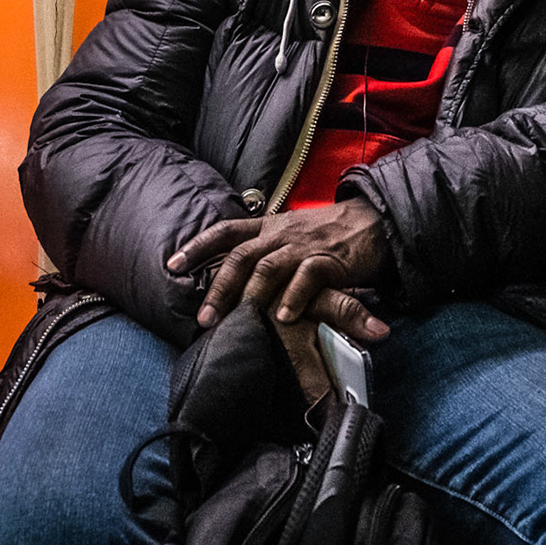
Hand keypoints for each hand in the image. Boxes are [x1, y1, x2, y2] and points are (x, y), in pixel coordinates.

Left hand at [167, 199, 390, 338]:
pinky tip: (283, 318)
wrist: (373, 222)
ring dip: (249, 296)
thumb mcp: (290, 234)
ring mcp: (304, 246)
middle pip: (240, 257)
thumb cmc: (328, 234)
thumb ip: (264, 250)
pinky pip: (308, 277)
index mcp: (268, 226)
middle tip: (203, 318)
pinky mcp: (330, 260)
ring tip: (237, 322)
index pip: (225, 232)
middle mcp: (281, 234)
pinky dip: (293, 298)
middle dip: (218, 288)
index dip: (197, 246)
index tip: (172, 265)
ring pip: (268, 267)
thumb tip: (232, 274)